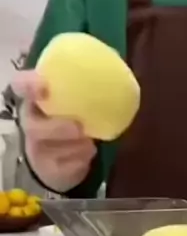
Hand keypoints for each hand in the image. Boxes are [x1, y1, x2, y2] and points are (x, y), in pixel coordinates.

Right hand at [12, 70, 95, 191]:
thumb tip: (116, 65)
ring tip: (90, 142)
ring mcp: (37, 150)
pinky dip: (80, 160)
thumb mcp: (72, 102)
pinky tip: (89, 153)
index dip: (29, 85)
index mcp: (34, 101)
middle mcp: (30, 124)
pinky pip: (65, 167)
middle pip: (34, 127)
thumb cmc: (67, 121)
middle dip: (57, 128)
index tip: (44, 85)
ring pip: (51, 150)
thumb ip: (83, 88)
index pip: (21, 87)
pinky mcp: (49, 170)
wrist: (59, 159)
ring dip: (75, 146)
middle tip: (80, 128)